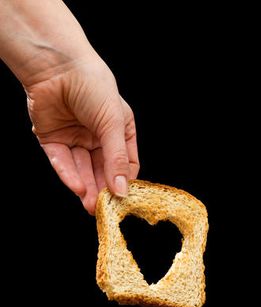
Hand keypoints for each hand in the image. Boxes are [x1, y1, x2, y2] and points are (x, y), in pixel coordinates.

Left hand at [25, 54, 138, 213]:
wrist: (57, 65)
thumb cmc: (93, 86)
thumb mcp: (113, 123)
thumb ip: (117, 158)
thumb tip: (123, 190)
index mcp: (119, 130)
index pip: (127, 164)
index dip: (125, 181)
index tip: (124, 198)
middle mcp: (98, 136)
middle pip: (103, 170)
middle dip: (102, 189)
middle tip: (103, 209)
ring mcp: (75, 138)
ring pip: (82, 169)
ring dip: (86, 187)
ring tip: (89, 205)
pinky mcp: (54, 139)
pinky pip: (62, 161)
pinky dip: (68, 174)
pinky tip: (76, 186)